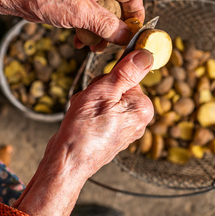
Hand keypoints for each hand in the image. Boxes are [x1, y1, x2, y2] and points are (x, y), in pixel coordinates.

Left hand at [0, 0, 143, 48]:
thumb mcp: (81, 15)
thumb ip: (107, 26)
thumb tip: (126, 37)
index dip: (135, 16)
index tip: (133, 34)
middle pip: (119, 6)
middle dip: (113, 28)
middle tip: (109, 45)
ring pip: (104, 13)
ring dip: (98, 31)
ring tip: (90, 46)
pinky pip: (91, 13)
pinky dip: (88, 27)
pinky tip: (79, 40)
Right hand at [13, 50, 153, 215]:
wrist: (68, 161)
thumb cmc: (84, 129)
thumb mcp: (104, 91)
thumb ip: (126, 72)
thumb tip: (146, 54)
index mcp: (142, 107)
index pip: (128, 76)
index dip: (108, 78)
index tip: (99, 89)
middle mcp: (138, 119)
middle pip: (116, 87)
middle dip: (97, 90)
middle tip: (88, 103)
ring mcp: (124, 129)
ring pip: (104, 99)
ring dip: (89, 100)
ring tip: (82, 114)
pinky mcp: (110, 134)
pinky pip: (99, 112)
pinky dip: (87, 112)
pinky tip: (81, 122)